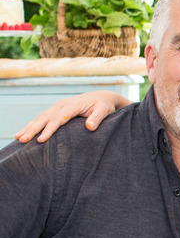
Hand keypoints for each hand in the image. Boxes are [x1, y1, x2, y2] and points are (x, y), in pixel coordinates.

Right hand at [15, 90, 129, 143]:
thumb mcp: (104, 110)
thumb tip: (90, 127)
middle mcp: (62, 104)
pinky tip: (23, 133)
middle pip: (45, 118)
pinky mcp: (55, 110)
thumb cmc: (103, 105)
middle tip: (23, 140)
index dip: (49, 129)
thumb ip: (97, 118)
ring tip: (19, 138)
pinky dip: (32, 125)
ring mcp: (57, 107)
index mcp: (72, 105)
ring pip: (40, 117)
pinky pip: (41, 118)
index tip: (41, 139)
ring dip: (29, 127)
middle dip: (33, 129)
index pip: (59, 118)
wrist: (101, 97)